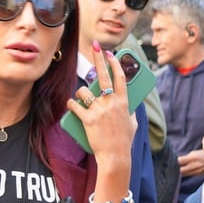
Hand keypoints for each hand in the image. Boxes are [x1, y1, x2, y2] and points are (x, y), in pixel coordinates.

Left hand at [65, 44, 136, 166]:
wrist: (115, 156)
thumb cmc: (124, 141)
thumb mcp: (133, 123)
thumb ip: (131, 112)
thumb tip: (131, 106)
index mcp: (123, 102)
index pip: (120, 77)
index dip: (114, 62)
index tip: (109, 53)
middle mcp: (111, 103)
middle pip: (104, 75)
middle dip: (99, 58)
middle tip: (95, 46)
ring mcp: (99, 110)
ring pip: (84, 91)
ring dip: (80, 93)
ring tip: (81, 98)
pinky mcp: (88, 119)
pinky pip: (75, 105)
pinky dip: (71, 104)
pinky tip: (71, 104)